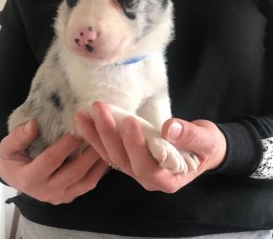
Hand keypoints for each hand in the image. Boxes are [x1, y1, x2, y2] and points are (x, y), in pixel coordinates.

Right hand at [0, 120, 108, 203]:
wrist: (16, 177)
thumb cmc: (13, 159)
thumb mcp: (7, 147)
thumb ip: (18, 137)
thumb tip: (33, 124)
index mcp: (29, 179)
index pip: (51, 161)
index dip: (65, 145)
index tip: (77, 129)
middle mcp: (46, 191)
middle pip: (73, 172)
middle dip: (88, 153)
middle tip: (99, 134)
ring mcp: (60, 196)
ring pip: (85, 181)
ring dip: (98, 162)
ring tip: (107, 144)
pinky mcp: (70, 196)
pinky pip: (89, 185)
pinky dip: (100, 171)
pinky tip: (107, 155)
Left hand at [75, 101, 226, 192]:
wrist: (202, 149)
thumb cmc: (206, 146)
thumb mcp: (206, 140)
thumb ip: (190, 136)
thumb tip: (169, 127)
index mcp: (168, 179)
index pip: (147, 166)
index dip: (136, 145)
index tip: (129, 120)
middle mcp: (148, 179)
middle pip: (123, 160)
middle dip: (109, 133)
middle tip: (99, 109)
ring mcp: (136, 170)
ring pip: (111, 156)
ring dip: (96, 134)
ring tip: (83, 114)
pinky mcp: (129, 159)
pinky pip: (110, 150)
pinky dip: (97, 136)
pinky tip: (86, 121)